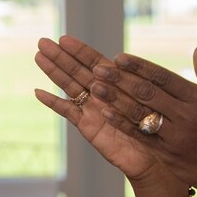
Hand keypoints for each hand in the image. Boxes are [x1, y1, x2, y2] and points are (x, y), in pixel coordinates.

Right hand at [33, 35, 165, 184]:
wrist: (154, 159)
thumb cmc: (158, 129)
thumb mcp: (155, 99)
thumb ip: (145, 79)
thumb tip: (134, 59)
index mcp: (116, 84)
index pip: (95, 62)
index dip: (80, 50)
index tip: (64, 37)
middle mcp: (101, 95)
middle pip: (77, 71)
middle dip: (60, 56)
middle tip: (42, 41)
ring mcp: (92, 110)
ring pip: (69, 86)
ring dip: (53, 72)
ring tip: (38, 56)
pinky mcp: (88, 127)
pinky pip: (68, 112)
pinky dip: (53, 102)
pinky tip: (38, 92)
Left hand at [91, 47, 196, 196]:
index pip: (163, 78)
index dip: (140, 67)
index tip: (120, 57)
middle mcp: (185, 115)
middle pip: (148, 93)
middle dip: (121, 79)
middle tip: (100, 68)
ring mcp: (174, 135)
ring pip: (140, 113)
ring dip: (115, 98)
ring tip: (95, 86)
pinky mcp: (166, 153)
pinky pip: (139, 135)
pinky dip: (121, 123)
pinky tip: (105, 112)